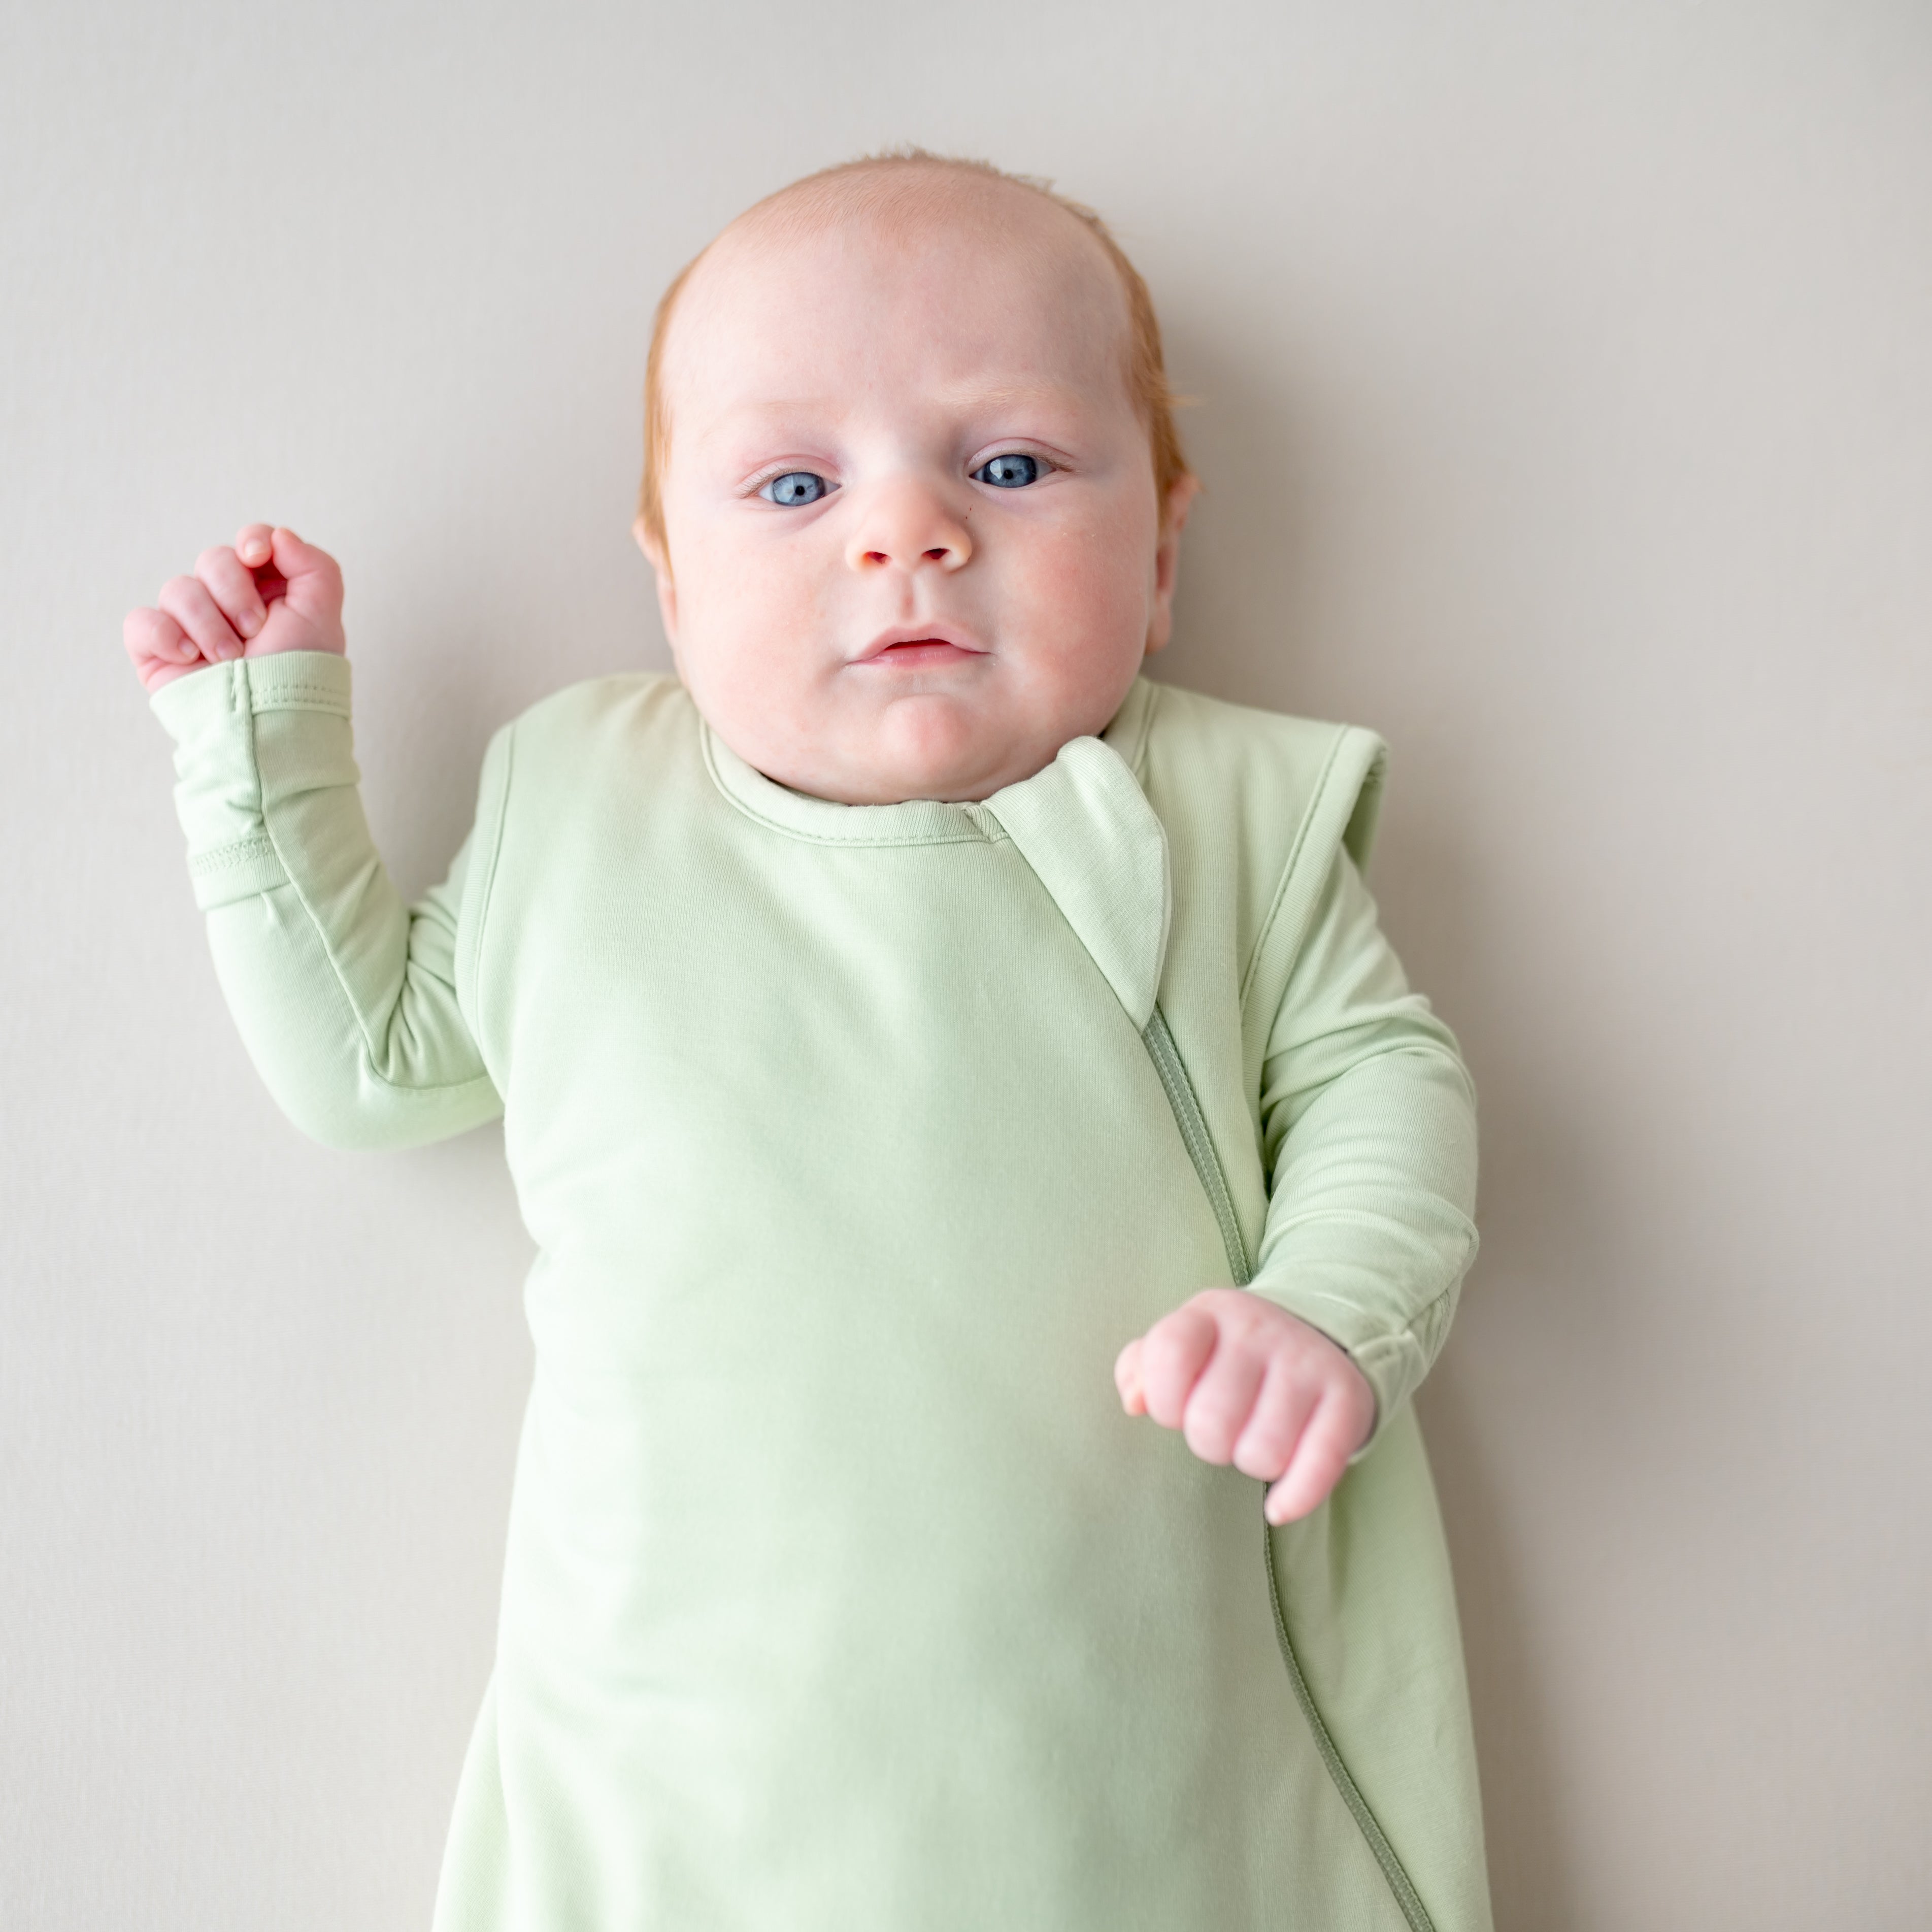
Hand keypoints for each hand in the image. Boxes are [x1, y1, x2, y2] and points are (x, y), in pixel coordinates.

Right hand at [124, 525, 345, 693]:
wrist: (270, 724)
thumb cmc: (298, 675)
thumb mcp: (323, 616)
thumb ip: (314, 565)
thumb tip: (277, 536)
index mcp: (269, 593)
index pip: (251, 543)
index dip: (253, 540)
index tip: (258, 556)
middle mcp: (228, 605)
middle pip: (214, 559)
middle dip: (234, 592)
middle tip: (255, 631)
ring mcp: (190, 626)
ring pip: (178, 588)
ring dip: (208, 623)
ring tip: (230, 659)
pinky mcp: (158, 650)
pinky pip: (141, 620)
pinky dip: (164, 635)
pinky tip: (191, 659)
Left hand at [1115, 1289, 1374, 1524]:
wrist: (1316, 1332)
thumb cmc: (1228, 1355)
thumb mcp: (1183, 1344)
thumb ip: (1140, 1368)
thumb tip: (1135, 1402)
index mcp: (1211, 1314)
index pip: (1168, 1354)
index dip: (1164, 1399)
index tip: (1177, 1406)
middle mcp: (1260, 1331)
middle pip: (1211, 1422)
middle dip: (1208, 1442)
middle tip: (1223, 1429)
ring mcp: (1307, 1363)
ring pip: (1262, 1453)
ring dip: (1251, 1462)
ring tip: (1256, 1438)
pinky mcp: (1348, 1398)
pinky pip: (1320, 1465)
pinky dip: (1295, 1497)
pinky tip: (1278, 1506)